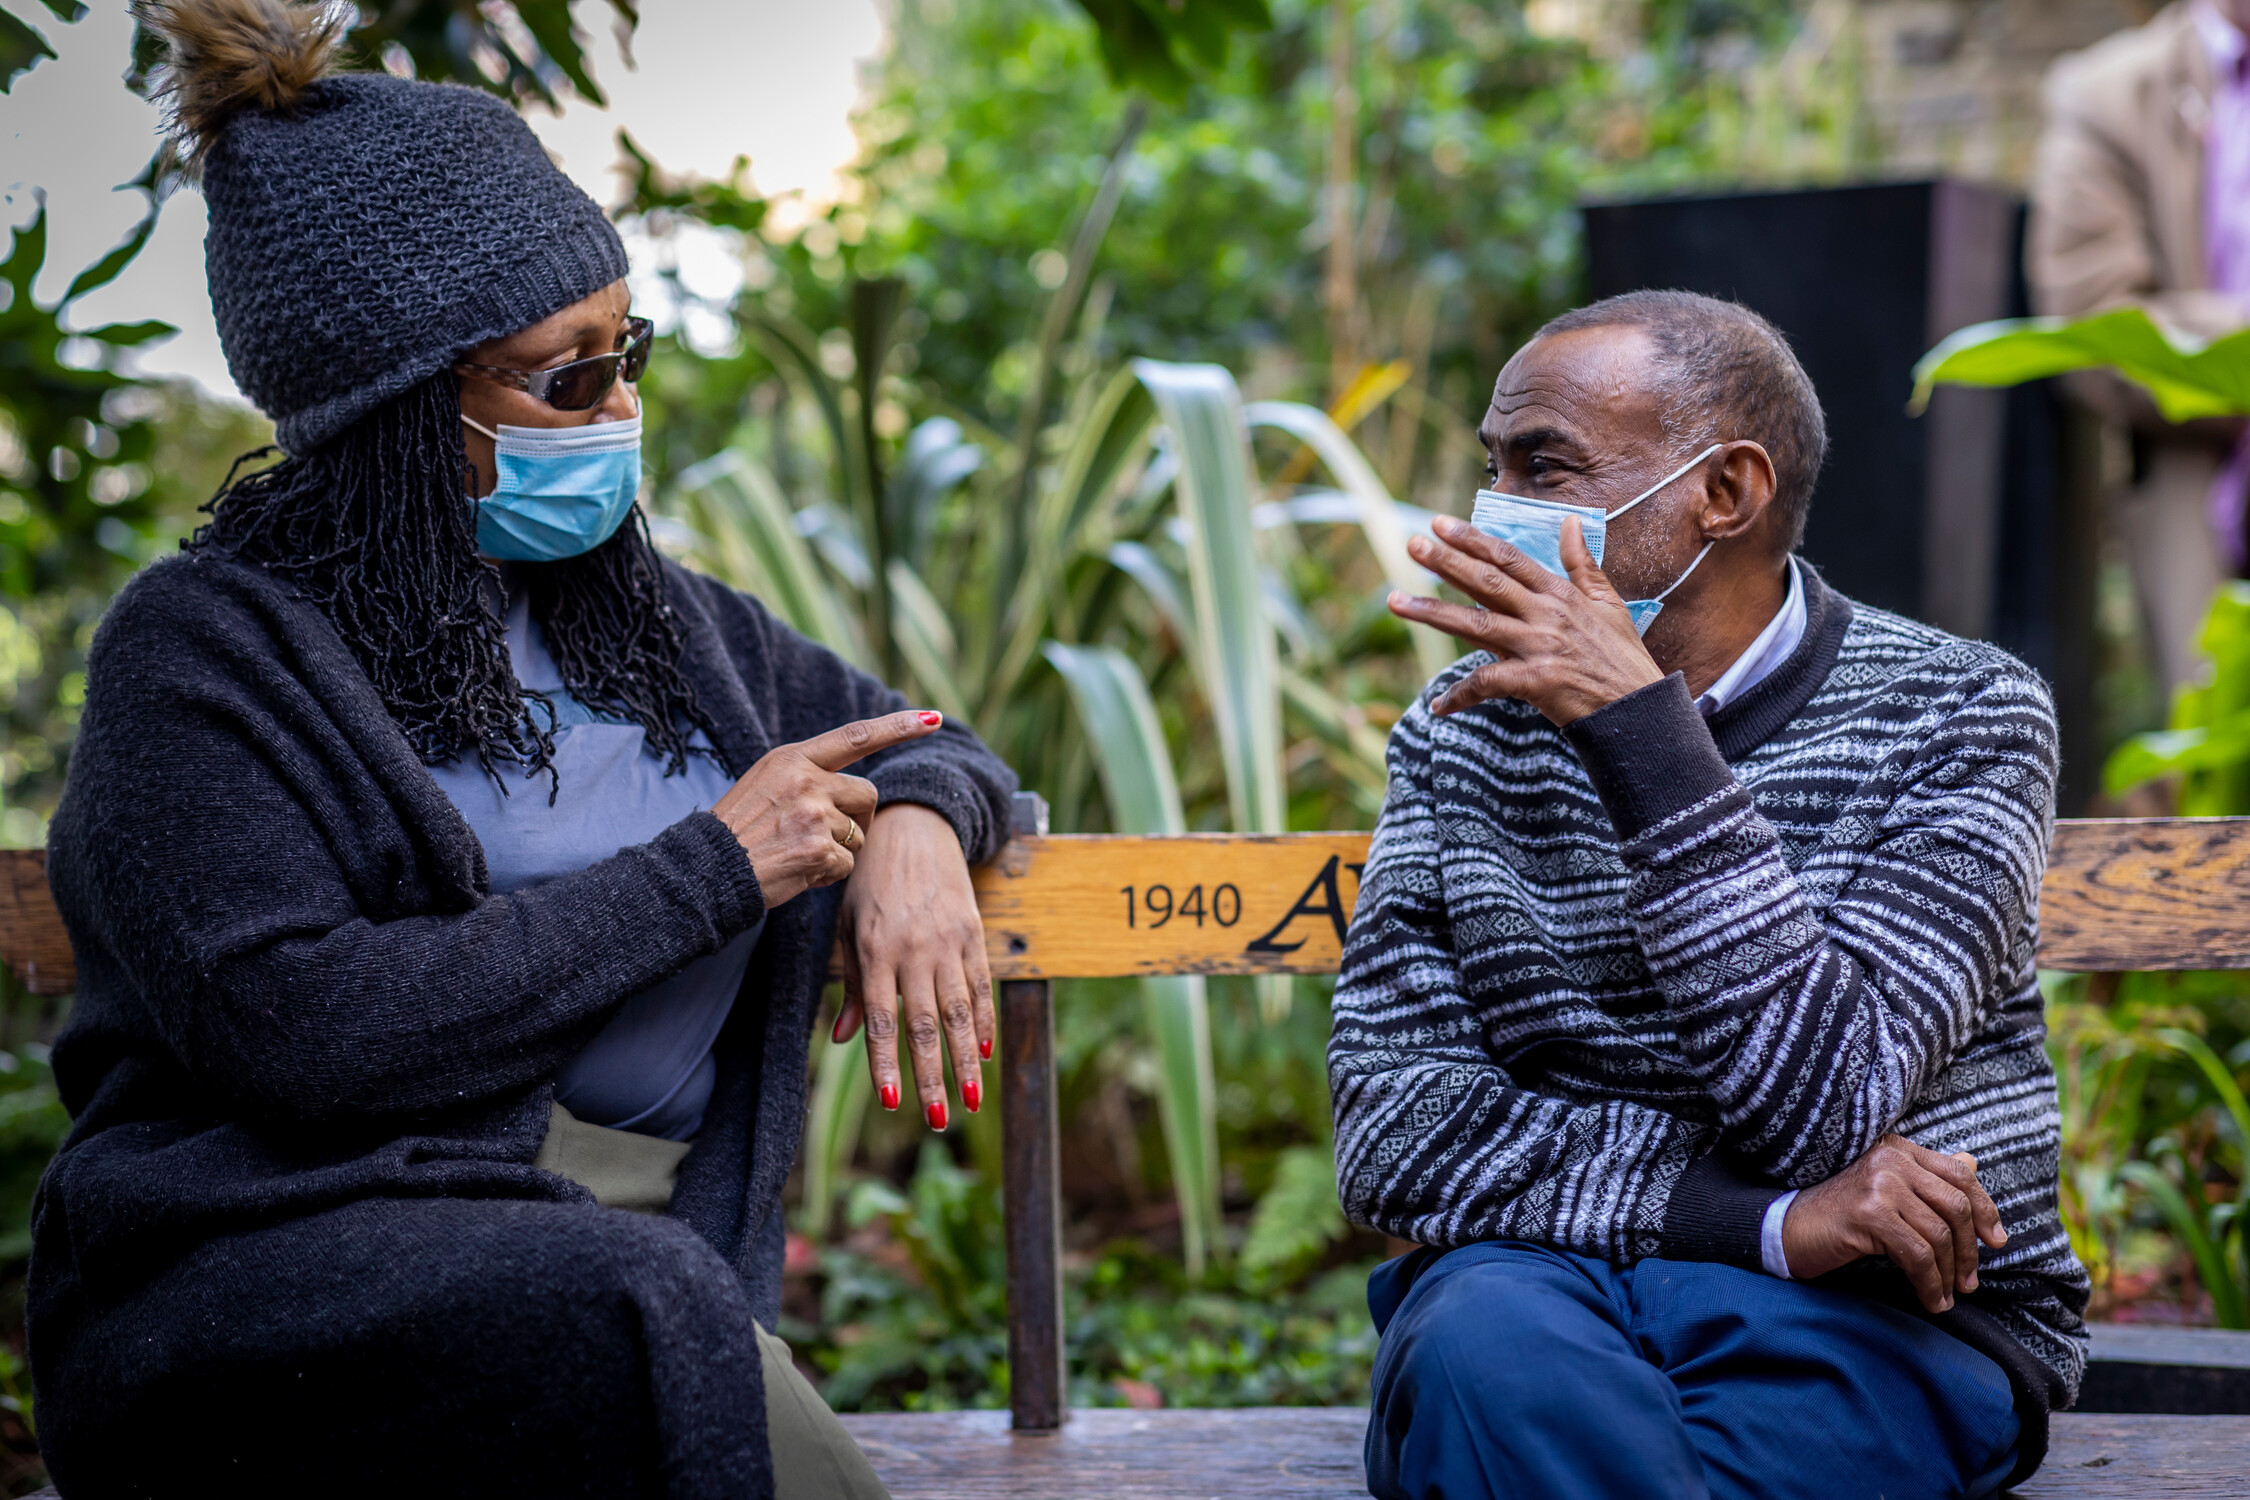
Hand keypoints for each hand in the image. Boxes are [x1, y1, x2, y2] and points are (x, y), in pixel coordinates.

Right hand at [708, 710, 942, 909]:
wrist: (707, 869)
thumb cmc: (739, 832)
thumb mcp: (766, 786)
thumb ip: (808, 778)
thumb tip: (856, 791)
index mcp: (792, 759)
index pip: (855, 736)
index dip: (898, 728)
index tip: (934, 719)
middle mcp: (806, 780)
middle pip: (868, 795)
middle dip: (858, 819)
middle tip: (828, 837)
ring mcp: (813, 814)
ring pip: (859, 835)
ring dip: (838, 851)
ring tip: (798, 854)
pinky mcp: (817, 849)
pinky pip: (846, 866)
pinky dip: (827, 875)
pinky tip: (797, 872)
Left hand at [833, 804, 993, 1130]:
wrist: (916, 826)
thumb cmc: (870, 880)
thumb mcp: (847, 924)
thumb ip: (848, 983)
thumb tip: (840, 1039)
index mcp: (875, 949)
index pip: (880, 1020)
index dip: (888, 1064)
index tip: (894, 1103)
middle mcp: (914, 950)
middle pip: (926, 1026)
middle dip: (933, 1078)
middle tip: (941, 1121)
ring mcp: (948, 942)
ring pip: (959, 1013)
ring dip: (965, 1063)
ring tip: (972, 1102)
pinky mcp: (973, 934)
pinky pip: (980, 985)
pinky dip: (984, 1021)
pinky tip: (985, 1054)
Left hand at [1388, 515, 1661, 724]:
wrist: (1639, 709)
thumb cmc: (1621, 658)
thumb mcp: (1608, 603)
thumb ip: (1582, 563)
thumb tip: (1570, 521)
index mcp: (1559, 594)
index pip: (1508, 559)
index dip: (1472, 540)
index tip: (1439, 523)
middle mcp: (1546, 614)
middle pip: (1487, 583)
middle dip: (1446, 561)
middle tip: (1411, 544)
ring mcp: (1539, 646)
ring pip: (1475, 625)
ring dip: (1432, 613)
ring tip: (1395, 601)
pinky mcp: (1535, 682)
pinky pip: (1487, 684)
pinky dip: (1460, 695)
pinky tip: (1437, 705)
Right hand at [1780, 1134, 2007, 1312]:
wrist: (1789, 1229)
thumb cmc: (1839, 1214)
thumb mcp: (1886, 1190)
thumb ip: (1927, 1177)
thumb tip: (1971, 1163)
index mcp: (1897, 1149)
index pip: (1959, 1174)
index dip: (1985, 1209)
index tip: (1997, 1241)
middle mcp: (1890, 1159)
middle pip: (1955, 1205)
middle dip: (1969, 1250)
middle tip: (1969, 1282)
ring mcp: (1879, 1184)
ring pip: (1938, 1235)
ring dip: (1949, 1274)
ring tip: (1947, 1297)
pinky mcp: (1869, 1214)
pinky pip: (1916, 1255)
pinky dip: (1929, 1283)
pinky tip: (1929, 1298)